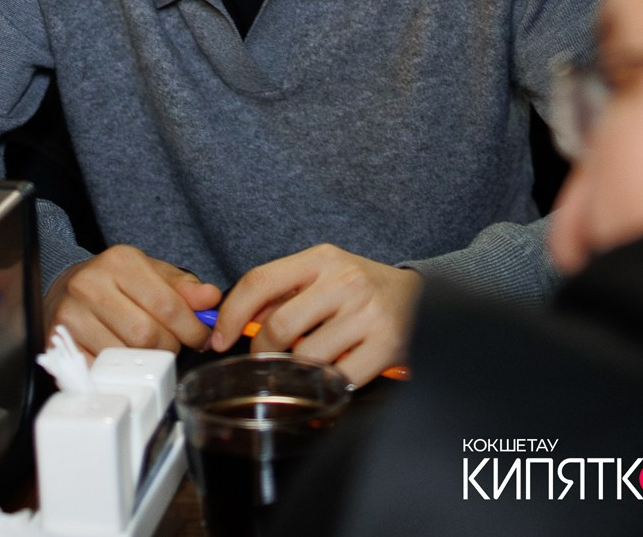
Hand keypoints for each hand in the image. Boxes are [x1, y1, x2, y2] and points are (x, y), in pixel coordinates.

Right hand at [44, 243, 221, 358]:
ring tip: (146, 351)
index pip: (167, 304)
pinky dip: (116, 371)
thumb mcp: (151, 274)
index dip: (191, 328)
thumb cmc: (115, 283)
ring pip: (124, 356)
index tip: (201, 338)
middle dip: (168, 347)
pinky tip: (121, 359)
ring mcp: (71, 314)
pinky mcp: (59, 342)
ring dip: (144, 362)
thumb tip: (211, 298)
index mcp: (120, 261)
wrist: (65, 288)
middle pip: (146, 334)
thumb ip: (183, 287)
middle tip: (171, 345)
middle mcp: (91, 284)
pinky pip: (99, 369)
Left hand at [211, 244, 423, 386]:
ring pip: (306, 356)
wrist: (422, 298)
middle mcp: (344, 280)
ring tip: (308, 365)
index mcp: (322, 259)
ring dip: (298, 370)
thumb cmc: (363, 289)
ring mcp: (366, 313)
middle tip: (266, 361)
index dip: (232, 314)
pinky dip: (327, 384)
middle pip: (279, 325)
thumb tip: (238, 320)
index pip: (260, 281)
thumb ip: (285, 292)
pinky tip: (331, 376)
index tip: (220, 338)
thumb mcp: (325, 274)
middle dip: (263, 352)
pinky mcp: (386, 345)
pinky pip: (338, 378)